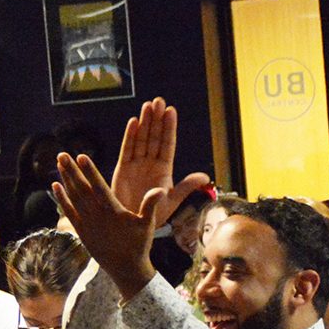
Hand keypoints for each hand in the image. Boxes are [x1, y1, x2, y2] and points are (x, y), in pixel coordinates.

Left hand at [54, 152, 160, 300]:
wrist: (126, 270)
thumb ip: (150, 205)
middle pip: (82, 190)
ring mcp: (88, 225)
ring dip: (66, 180)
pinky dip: (62, 199)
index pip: (99, 188)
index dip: (90, 172)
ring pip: (74, 198)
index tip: (81, 156)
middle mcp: (98, 217)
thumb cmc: (139, 245)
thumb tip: (160, 189)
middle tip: (62, 155)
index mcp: (114, 212)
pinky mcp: (82, 232)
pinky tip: (55, 186)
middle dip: (72, 171)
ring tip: (59, 163)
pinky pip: (69, 212)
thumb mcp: (148, 225)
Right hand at [108, 98, 210, 227]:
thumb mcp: (173, 199)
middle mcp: (150, 163)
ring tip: (148, 106)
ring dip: (145, 123)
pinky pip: (127, 150)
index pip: (167, 144)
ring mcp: (136, 165)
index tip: (171, 111)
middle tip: (159, 101)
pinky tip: (134, 122)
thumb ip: (187, 186)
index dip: (169, 128)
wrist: (135, 226)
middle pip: (154, 137)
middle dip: (156, 119)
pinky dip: (130, 136)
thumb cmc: (155, 215)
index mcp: (164, 169)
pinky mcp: (122, 169)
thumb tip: (206, 176)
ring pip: (141, 139)